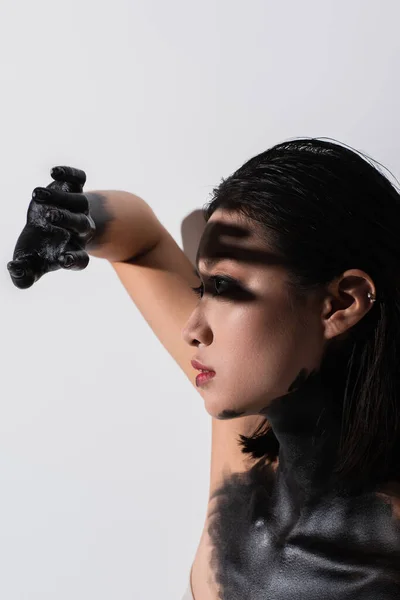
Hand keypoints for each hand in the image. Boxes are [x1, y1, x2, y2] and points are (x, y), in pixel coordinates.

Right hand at [7, 166, 95, 288]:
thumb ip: (22, 276)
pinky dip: (71, 174)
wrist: (47, 228)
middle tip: (50, 217)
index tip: (63, 260)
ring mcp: (78, 209)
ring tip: (37, 194)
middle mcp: (80, 231)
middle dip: (68, 220)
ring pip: (78, 201)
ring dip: (60, 197)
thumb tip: (15, 269)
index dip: (74, 260)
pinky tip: (55, 172)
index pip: (80, 260)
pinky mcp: (72, 189)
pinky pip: (79, 180)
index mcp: (71, 251)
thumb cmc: (39, 250)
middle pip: (83, 226)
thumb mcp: (29, 265)